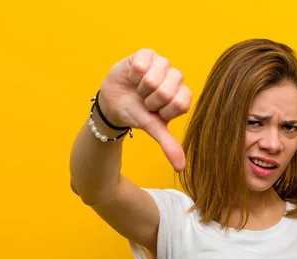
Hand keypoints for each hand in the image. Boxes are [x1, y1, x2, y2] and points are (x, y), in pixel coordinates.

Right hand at [98, 49, 191, 170]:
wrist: (113, 102)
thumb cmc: (137, 113)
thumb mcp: (152, 128)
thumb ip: (168, 145)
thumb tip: (181, 168)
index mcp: (182, 96)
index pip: (180, 104)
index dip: (161, 111)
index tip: (154, 112)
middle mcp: (176, 78)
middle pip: (166, 92)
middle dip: (149, 101)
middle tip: (144, 101)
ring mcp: (163, 63)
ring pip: (153, 79)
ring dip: (140, 88)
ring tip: (138, 89)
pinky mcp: (148, 53)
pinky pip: (141, 64)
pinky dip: (132, 74)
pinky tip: (132, 76)